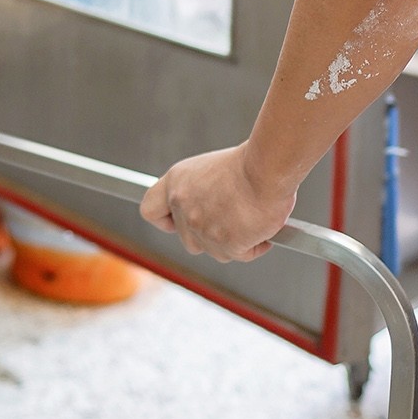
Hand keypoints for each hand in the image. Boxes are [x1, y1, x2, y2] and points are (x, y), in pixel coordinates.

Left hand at [139, 144, 296, 262]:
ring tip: (253, 222)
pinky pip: (240, 254)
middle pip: (188, 240)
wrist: (267, 167)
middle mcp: (183, 206)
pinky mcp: (225, 244)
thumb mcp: (211, 170)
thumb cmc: (248, 163)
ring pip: (216, 251)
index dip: (165, 221)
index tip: (179, 223)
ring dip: (234, 242)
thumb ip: (201, 193)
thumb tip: (209, 212)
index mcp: (176, 182)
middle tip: (232, 221)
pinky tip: (264, 232)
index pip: (150, 210)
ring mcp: (201, 227)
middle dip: (210, 236)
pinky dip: (254, 247)